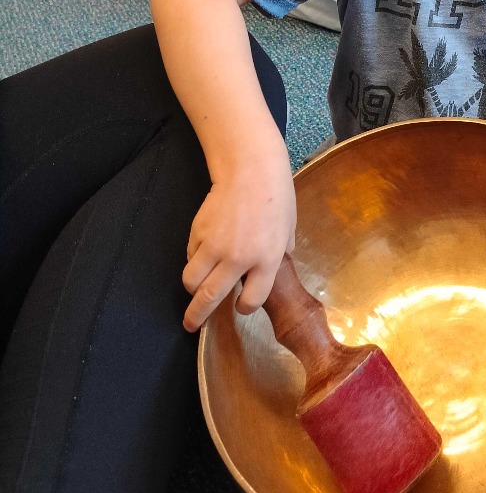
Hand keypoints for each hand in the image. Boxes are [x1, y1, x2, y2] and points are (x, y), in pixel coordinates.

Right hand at [181, 156, 295, 331]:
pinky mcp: (198, 232)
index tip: (240, 305)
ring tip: (195, 289)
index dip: (245, 306)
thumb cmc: (277, 195)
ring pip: (192, 281)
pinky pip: (190, 256)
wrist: (251, 167)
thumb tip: (270, 269)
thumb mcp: (288, 228)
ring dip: (192, 289)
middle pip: (210, 299)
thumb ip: (279, 253)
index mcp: (268, 260)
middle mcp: (239, 258)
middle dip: (197, 316)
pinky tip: (202, 252)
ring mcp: (215, 246)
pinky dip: (193, 260)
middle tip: (191, 324)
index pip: (251, 300)